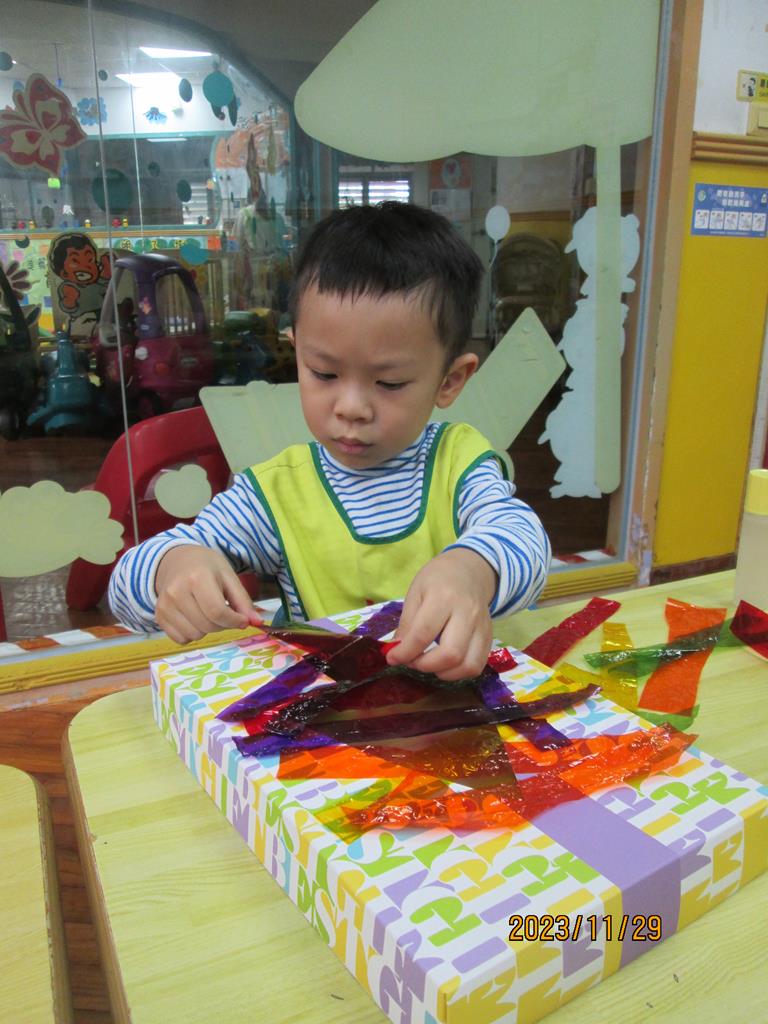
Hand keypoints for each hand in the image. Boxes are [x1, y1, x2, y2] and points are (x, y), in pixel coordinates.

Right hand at [154, 545, 261, 643]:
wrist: (176, 561)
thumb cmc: (206, 567)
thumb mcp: (229, 576)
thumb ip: (243, 601)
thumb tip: (256, 623)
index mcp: (197, 577)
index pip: (217, 612)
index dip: (234, 621)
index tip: (242, 620)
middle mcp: (176, 592)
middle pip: (207, 625)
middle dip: (222, 625)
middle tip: (224, 613)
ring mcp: (164, 605)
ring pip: (194, 635)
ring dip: (207, 629)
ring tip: (206, 612)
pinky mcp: (159, 616)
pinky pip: (181, 639)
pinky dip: (192, 634)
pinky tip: (194, 617)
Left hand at [386, 548, 495, 680]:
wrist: (469, 571)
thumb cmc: (437, 580)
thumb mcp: (415, 593)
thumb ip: (407, 623)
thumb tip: (397, 652)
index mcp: (444, 597)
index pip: (424, 633)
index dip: (406, 652)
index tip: (393, 658)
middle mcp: (467, 613)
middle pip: (451, 653)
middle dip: (425, 666)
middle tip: (412, 661)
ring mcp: (482, 626)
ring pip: (468, 665)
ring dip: (443, 673)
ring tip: (429, 663)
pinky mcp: (489, 637)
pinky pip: (477, 666)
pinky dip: (459, 673)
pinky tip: (445, 665)